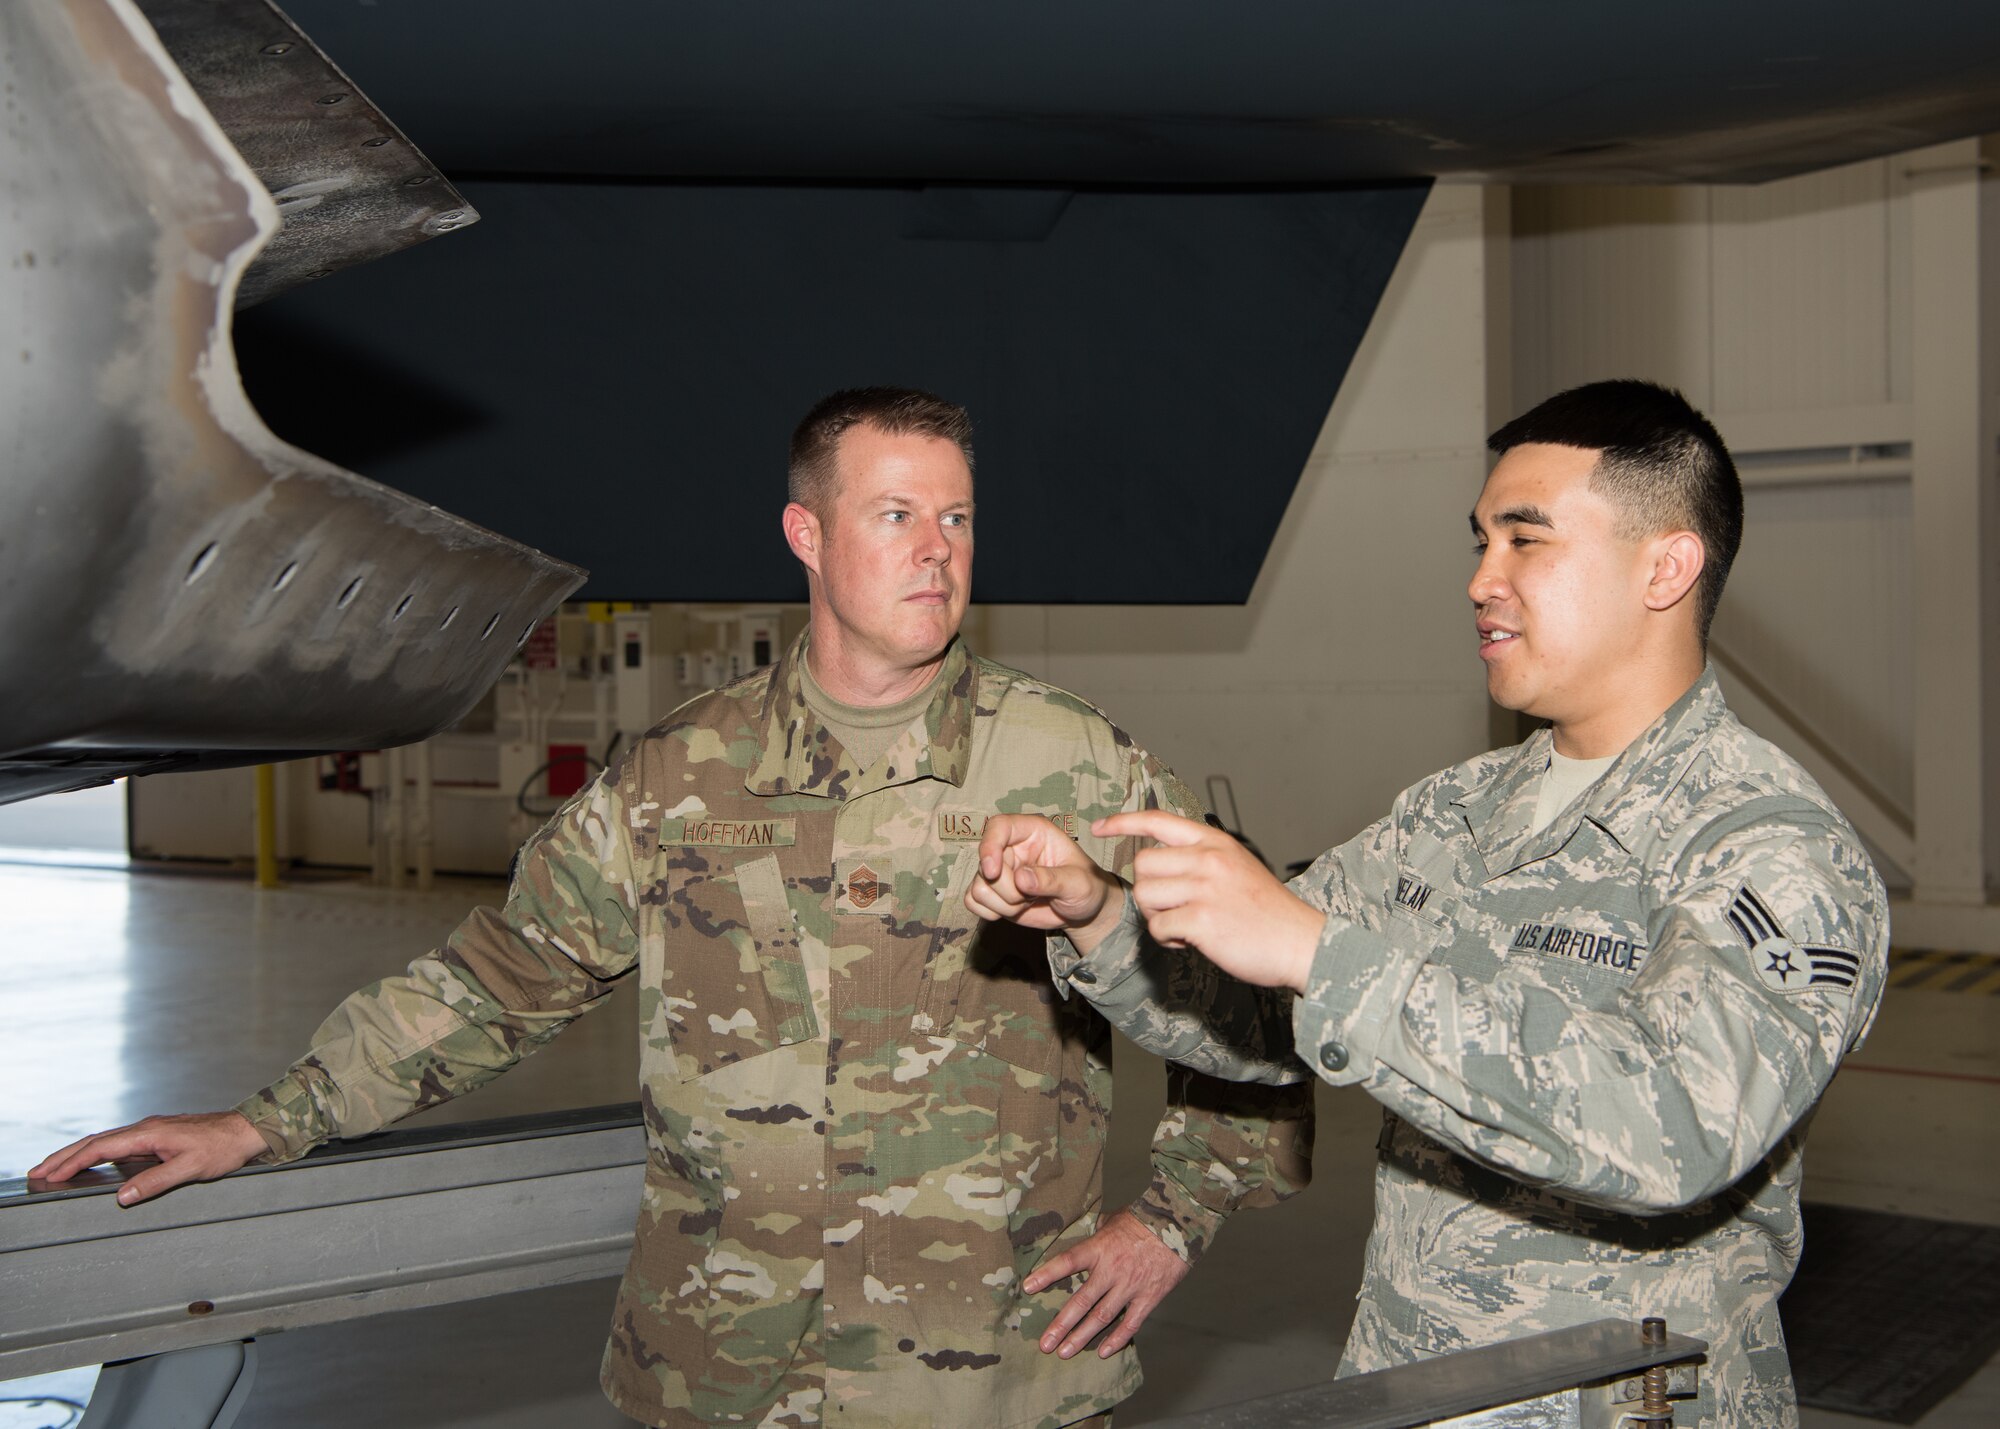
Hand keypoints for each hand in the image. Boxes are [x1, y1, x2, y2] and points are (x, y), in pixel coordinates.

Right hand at [30, 1111, 268, 1205]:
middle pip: (96, 1141)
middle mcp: (146, 1128)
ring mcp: (151, 1130)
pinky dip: (97, 1152)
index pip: (101, 1147)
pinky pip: (118, 1143)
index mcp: (149, 1133)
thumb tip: (123, 1196)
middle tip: (36, 1171)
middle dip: (64, 1156)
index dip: (72, 1162)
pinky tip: (92, 1161)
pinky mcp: (158, 1135)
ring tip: (54, 1167)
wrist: (246, 1130)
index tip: (49, 1174)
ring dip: (78, 1153)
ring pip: (105, 1141)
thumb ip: (156, 1182)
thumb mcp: (191, 1168)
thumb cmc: (223, 1147)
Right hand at [965, 813, 1125, 947]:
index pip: (999, 826)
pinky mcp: (992, 892)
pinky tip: (1014, 910)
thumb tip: (1021, 879)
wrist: (1083, 911)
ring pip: (978, 886)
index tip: (993, 871)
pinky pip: (972, 901)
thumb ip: (1052, 879)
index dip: (990, 846)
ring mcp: (999, 870)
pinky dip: (990, 912)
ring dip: (1003, 904)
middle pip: (986, 865)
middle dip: (1008, 890)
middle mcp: (1011, 847)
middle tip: (1033, 896)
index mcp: (1033, 832)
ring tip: (1028, 901)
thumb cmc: (1086, 887)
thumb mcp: (1078, 883)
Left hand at [1022, 1209, 1189, 1357]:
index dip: (1046, 1275)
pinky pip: (1130, 1324)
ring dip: (1081, 1337)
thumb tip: (1088, 1231)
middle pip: (1080, 1302)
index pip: (1067, 1262)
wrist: (1179, 1225)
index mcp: (1099, 1247)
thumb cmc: (1145, 1218)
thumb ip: (1098, 1230)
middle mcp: (1111, 1270)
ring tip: (1064, 1352)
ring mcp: (1130, 1287)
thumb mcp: (1115, 1218)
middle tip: (1044, 1344)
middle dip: (1060, 1325)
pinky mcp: (1148, 1298)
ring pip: (1101, 1318)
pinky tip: (1103, 1352)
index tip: (1027, 1288)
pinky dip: (1116, 1339)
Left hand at [1093, 810, 1324, 992]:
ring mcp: (1205, 888)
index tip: (1099, 827)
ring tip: (1185, 927)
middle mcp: (1208, 858)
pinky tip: (1192, 942)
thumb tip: (1157, 862)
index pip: (1157, 820)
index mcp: (1216, 842)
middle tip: (1175, 910)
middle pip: (1143, 866)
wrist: (1302, 943)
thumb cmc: (1268, 912)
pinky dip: (1168, 940)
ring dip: (1157, 918)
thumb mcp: (1237, 867)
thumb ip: (1201, 858)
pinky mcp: (1202, 920)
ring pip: (1144, 897)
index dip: (1123, 822)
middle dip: (1149, 893)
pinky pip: (1157, 928)